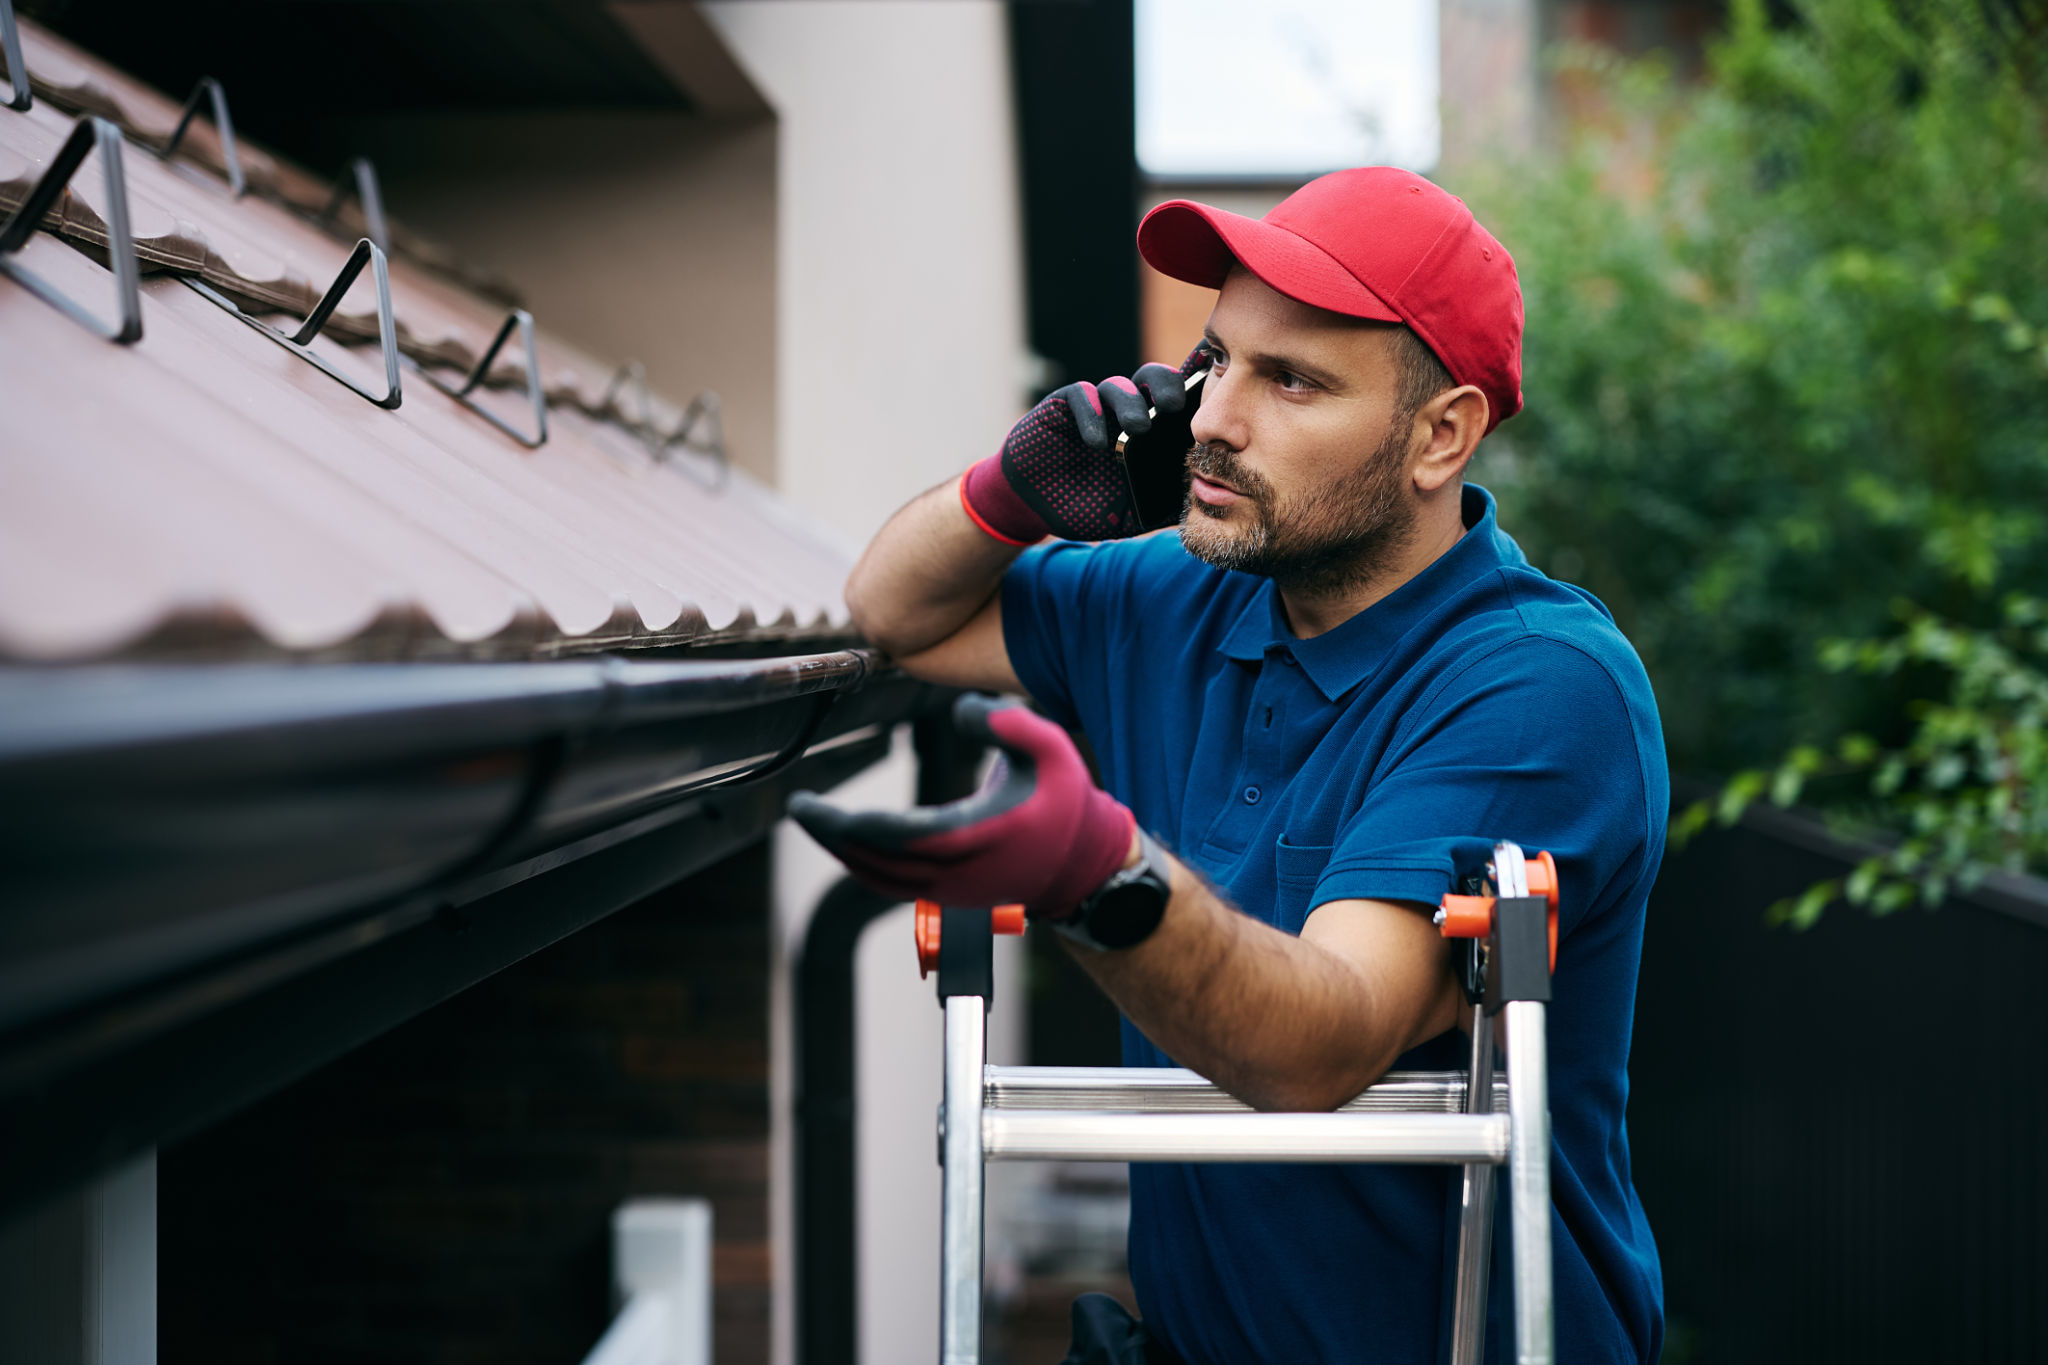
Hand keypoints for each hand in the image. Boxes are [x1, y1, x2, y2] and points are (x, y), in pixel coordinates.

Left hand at [786, 694, 1136, 920]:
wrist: (1084, 866)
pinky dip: (861, 864)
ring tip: (811, 820)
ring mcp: (952, 890)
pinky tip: (843, 840)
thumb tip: (960, 710)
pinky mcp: (947, 895)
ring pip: (882, 878)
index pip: (910, 838)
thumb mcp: (1054, 749)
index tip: (829, 808)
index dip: (865, 826)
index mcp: (985, 837)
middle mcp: (962, 872)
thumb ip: (1010, 722)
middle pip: (882, 862)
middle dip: (836, 835)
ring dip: (842, 851)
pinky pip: (892, 884)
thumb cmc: (1066, 802)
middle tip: (800, 807)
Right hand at [960, 343, 1210, 543]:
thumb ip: (1164, 503)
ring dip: (1131, 402)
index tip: (1207, 406)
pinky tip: (1097, 442)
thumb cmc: (1088, 505)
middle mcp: (1123, 412)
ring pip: (1118, 385)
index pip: (1176, 400)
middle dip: (1167, 386)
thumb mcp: (1134, 512)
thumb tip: (1205, 502)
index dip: (1193, 394)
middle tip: (1174, 406)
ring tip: (1139, 428)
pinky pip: (1080, 396)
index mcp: (1148, 431)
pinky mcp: (1061, 407)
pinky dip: (1091, 414)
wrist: (1035, 506)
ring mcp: (1093, 408)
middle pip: (1152, 379)